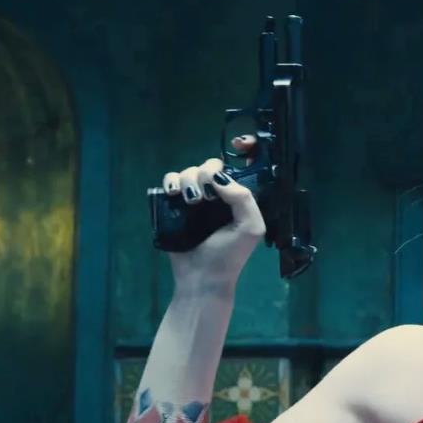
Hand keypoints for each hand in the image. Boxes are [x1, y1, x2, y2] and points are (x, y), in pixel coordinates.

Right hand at [160, 135, 267, 294]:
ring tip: (190, 200)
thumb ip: (244, 198)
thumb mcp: (250, 227)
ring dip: (189, 180)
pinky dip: (171, 181)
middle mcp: (220, 195)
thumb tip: (219, 177)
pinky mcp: (176, 204)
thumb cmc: (230, 256)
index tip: (238, 144)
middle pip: (212, 165)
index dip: (246, 149)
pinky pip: (172, 180)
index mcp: (241, 199)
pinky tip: (173, 194)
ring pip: (191, 171)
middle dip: (207, 173)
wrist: (201, 278)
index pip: (246, 166)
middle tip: (205, 195)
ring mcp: (198, 199)